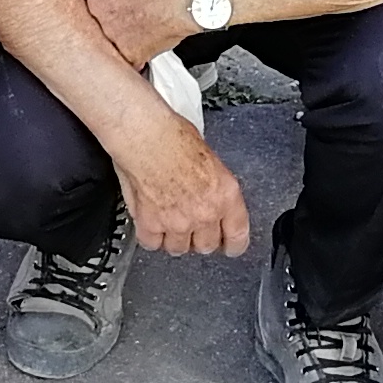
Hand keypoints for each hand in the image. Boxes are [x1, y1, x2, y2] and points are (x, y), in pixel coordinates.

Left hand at [76, 0, 198, 67]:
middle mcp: (95, 7)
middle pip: (89, 11)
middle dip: (104, 8)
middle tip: (123, 4)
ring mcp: (110, 32)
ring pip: (106, 35)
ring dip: (117, 31)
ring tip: (137, 23)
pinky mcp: (128, 53)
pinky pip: (125, 57)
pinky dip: (134, 52)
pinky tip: (143, 43)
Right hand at [110, 104, 252, 256]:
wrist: (145, 135)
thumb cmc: (173, 135)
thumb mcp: (209, 159)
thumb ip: (213, 186)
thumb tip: (209, 194)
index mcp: (225, 194)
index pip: (238, 236)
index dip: (232, 244)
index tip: (229, 246)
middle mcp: (205, 212)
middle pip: (206, 246)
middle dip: (199, 237)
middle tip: (191, 225)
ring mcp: (177, 222)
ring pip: (178, 248)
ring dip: (174, 238)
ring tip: (168, 222)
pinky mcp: (151, 224)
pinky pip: (152, 243)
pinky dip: (150, 236)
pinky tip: (149, 223)